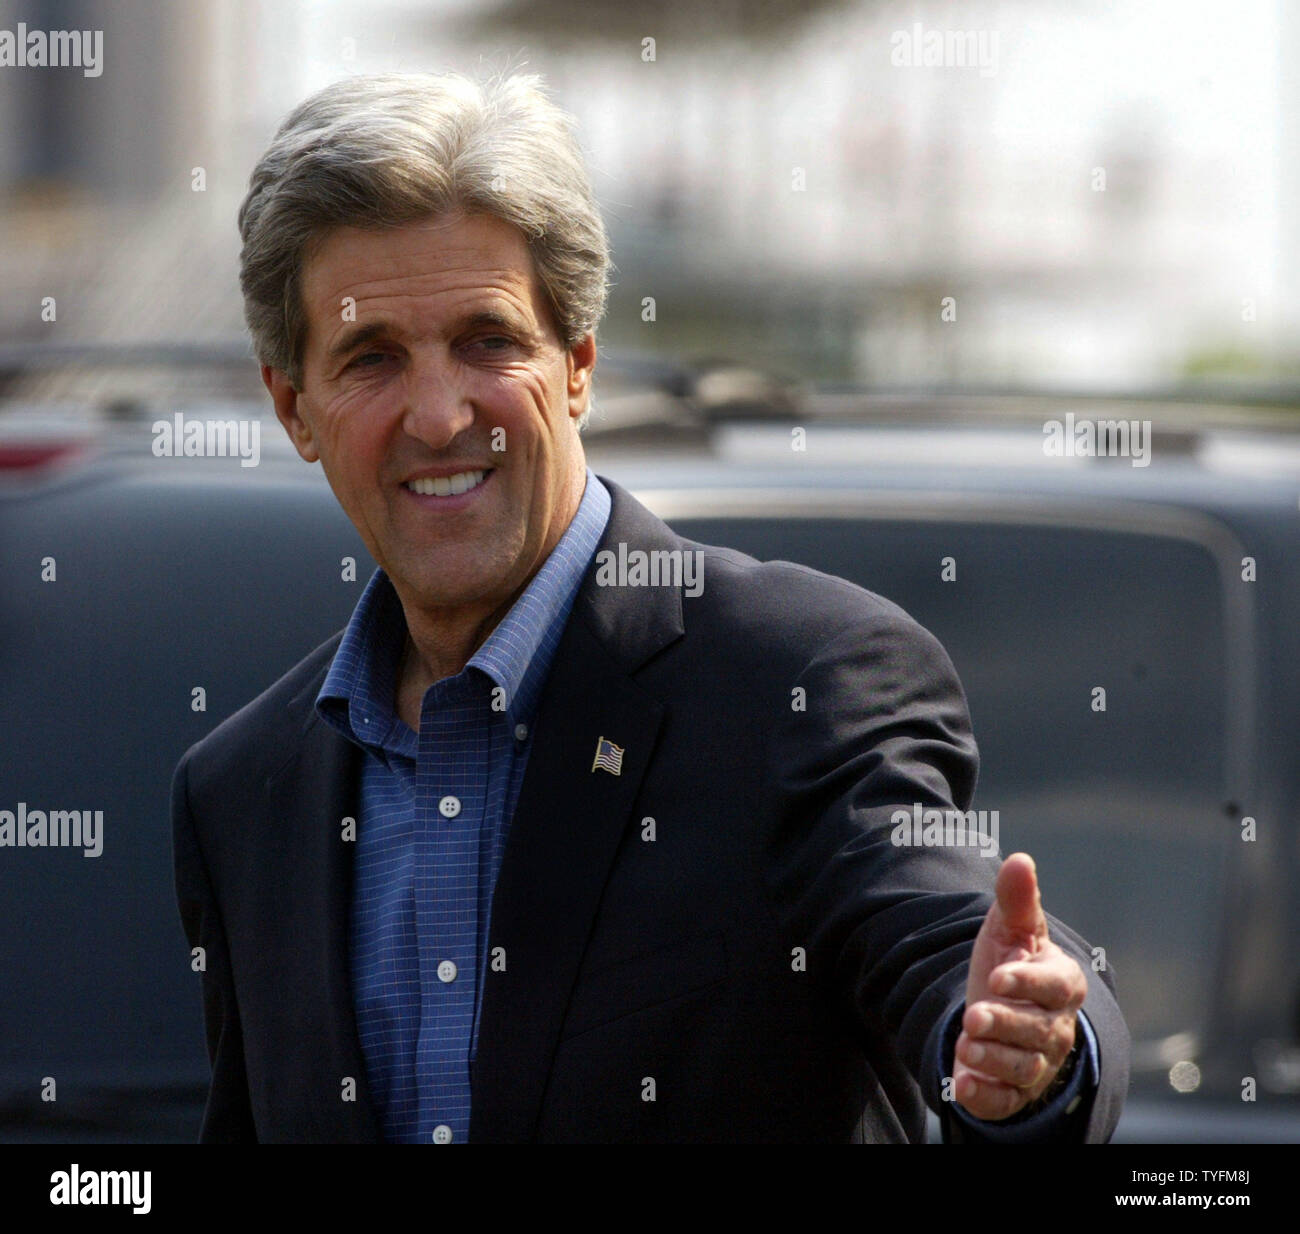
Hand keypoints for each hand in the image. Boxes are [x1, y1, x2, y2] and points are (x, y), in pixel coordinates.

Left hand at [953, 852, 1085, 1119]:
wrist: (1000, 1010)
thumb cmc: (1010, 963)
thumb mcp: (1008, 930)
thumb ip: (1016, 901)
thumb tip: (1019, 859)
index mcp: (1061, 983)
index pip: (1054, 986)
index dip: (1027, 983)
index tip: (997, 976)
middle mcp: (1055, 1026)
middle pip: (1038, 1031)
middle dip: (1005, 1025)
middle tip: (973, 1018)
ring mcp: (1039, 1062)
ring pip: (1023, 1067)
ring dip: (994, 1060)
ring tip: (965, 1045)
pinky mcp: (1016, 1090)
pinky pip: (1006, 1100)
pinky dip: (987, 1097)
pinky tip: (962, 1085)